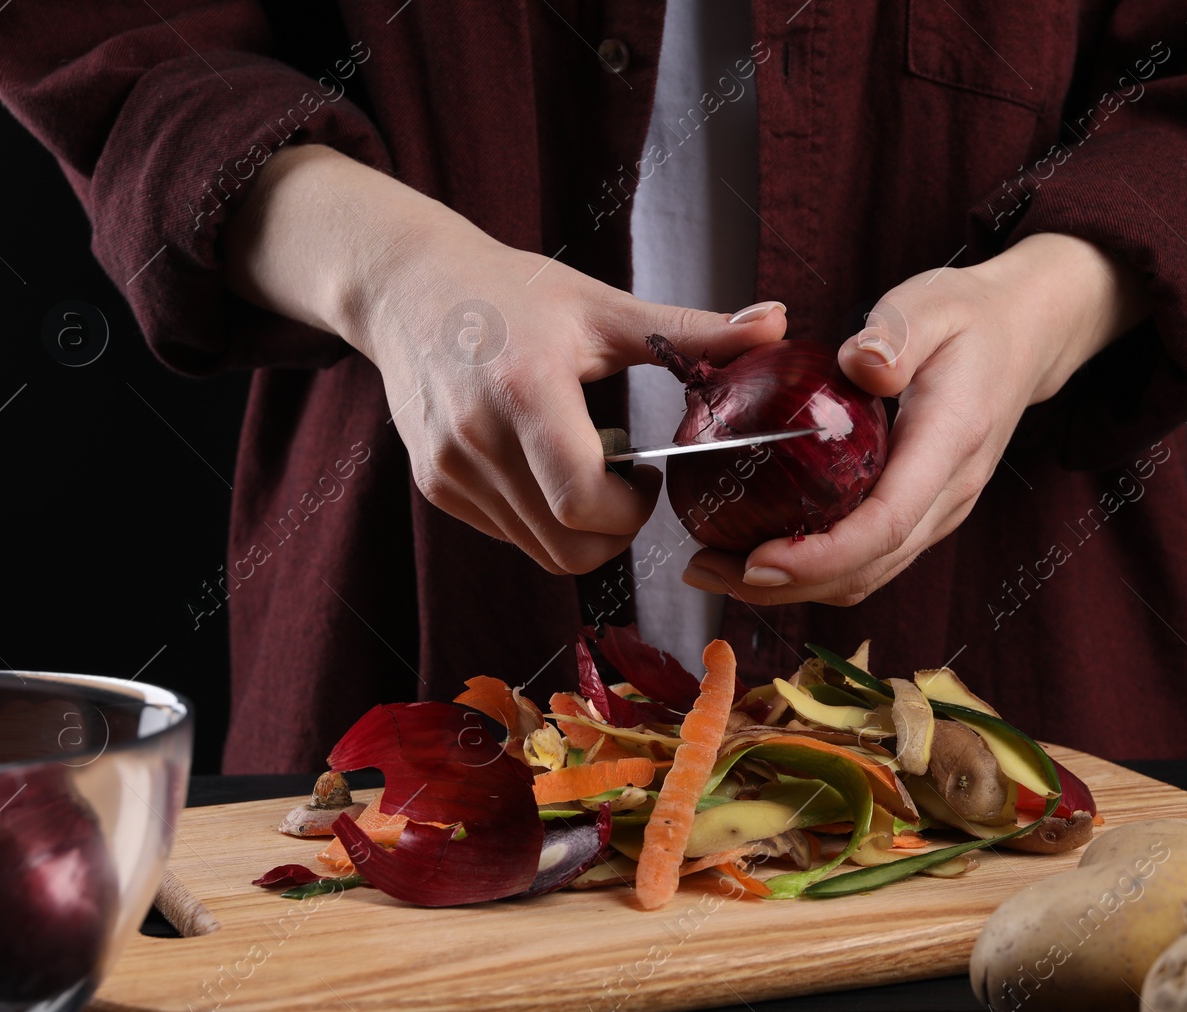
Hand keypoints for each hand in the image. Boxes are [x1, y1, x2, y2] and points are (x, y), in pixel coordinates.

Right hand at [225, 145, 788, 574]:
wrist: (408, 287)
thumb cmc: (512, 291)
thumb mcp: (604, 306)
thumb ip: (692, 330)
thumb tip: (779, 324)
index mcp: (526, 389)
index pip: (585, 503)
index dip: (633, 512)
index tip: (650, 478)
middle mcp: (477, 438)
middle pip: (566, 545)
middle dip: (615, 532)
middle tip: (631, 488)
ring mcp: (449, 467)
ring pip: (536, 549)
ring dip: (577, 527)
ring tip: (585, 462)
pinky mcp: (434, 484)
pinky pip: (506, 533)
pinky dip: (539, 517)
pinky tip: (544, 462)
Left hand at [681, 232, 1150, 604]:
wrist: (1023, 337)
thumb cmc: (968, 317)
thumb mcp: (930, 305)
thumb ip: (895, 335)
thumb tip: (860, 366)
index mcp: (948, 444)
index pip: (885, 524)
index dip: (820, 556)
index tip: (756, 561)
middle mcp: (948, 495)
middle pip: (866, 568)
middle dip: (784, 585)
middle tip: (705, 570)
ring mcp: (938, 513)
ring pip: (865, 576)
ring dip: (790, 588)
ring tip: (715, 569)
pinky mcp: (922, 516)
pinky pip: (867, 561)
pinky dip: (811, 570)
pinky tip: (756, 553)